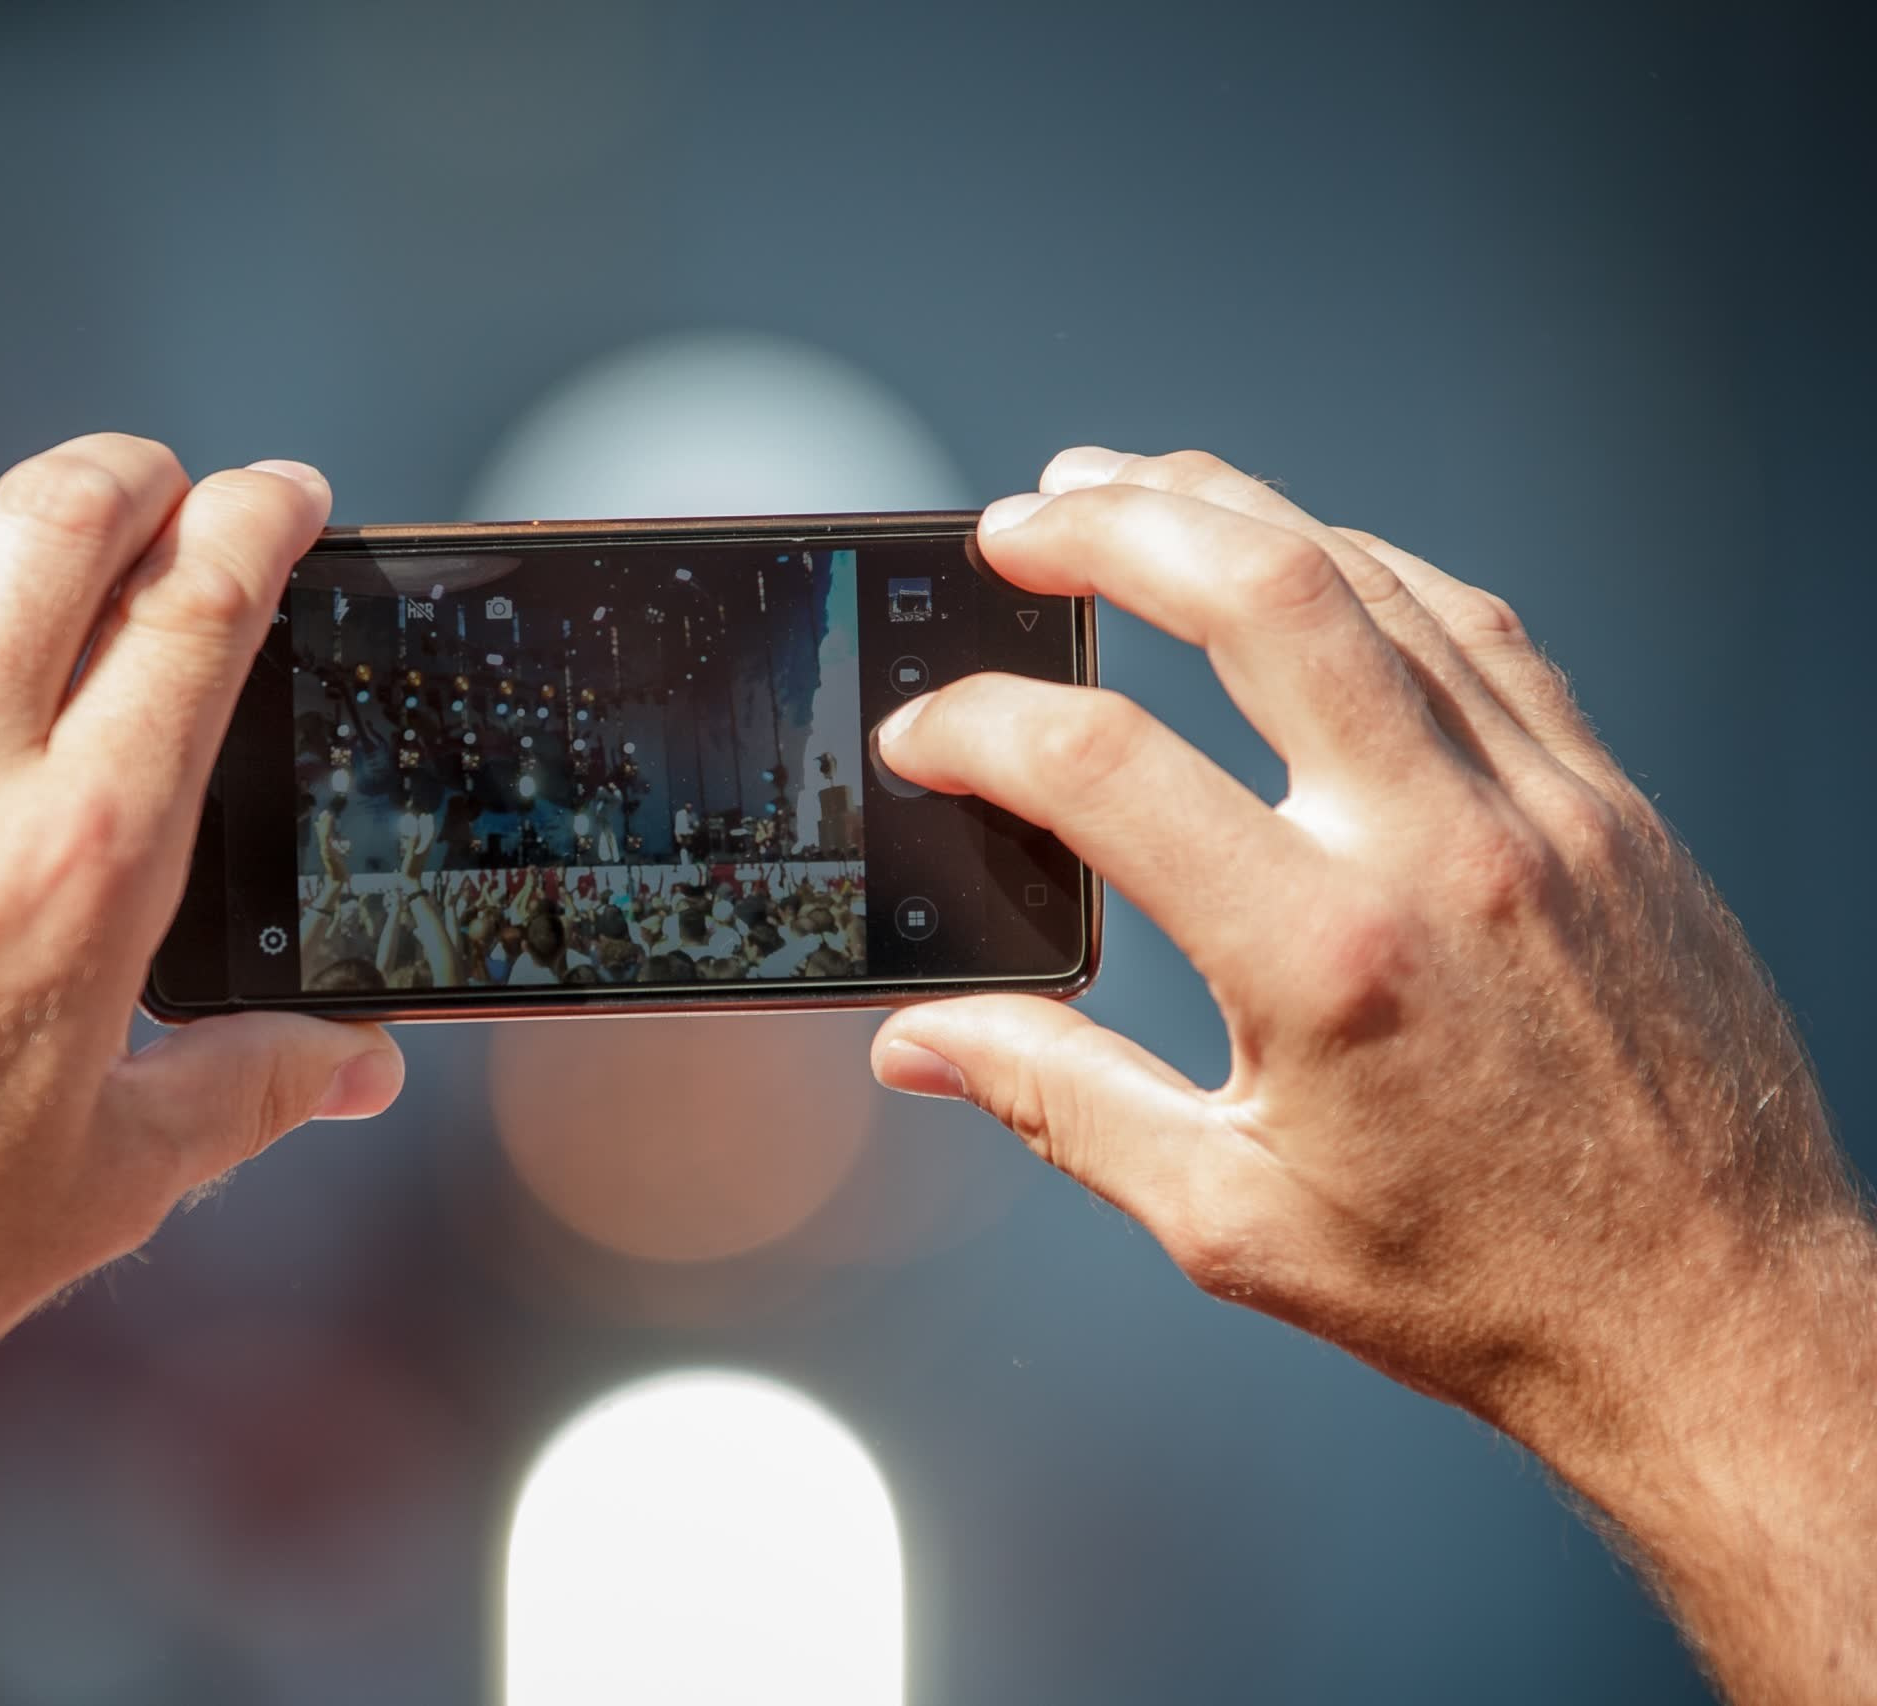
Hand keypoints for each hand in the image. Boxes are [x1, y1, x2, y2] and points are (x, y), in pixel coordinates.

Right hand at [869, 447, 1873, 1690]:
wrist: (1720, 1321)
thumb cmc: (1489, 1290)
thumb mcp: (1231, 1220)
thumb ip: (1060, 1102)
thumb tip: (924, 1040)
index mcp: (1329, 964)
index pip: (1104, 769)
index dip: (979, 729)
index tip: (927, 737)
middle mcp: (1445, 852)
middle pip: (1258, 594)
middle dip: (1110, 525)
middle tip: (1015, 522)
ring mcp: (1547, 810)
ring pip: (1373, 580)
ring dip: (1234, 512)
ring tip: (1131, 491)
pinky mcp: (1613, 807)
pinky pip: (1477, 630)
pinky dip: (1369, 570)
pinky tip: (1309, 561)